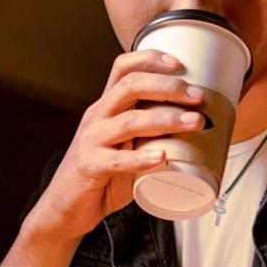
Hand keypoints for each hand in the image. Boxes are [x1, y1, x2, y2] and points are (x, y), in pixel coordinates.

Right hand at [28, 48, 205, 242]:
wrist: (66, 208)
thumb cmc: (104, 176)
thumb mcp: (128, 147)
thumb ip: (153, 135)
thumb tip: (199, 128)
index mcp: (107, 107)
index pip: (123, 68)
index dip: (150, 59)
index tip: (180, 63)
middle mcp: (97, 117)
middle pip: (130, 86)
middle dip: (168, 87)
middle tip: (198, 97)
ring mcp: (91, 141)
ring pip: (129, 121)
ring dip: (165, 119)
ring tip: (194, 122)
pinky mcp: (89, 167)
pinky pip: (116, 160)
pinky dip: (140, 158)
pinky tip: (161, 157)